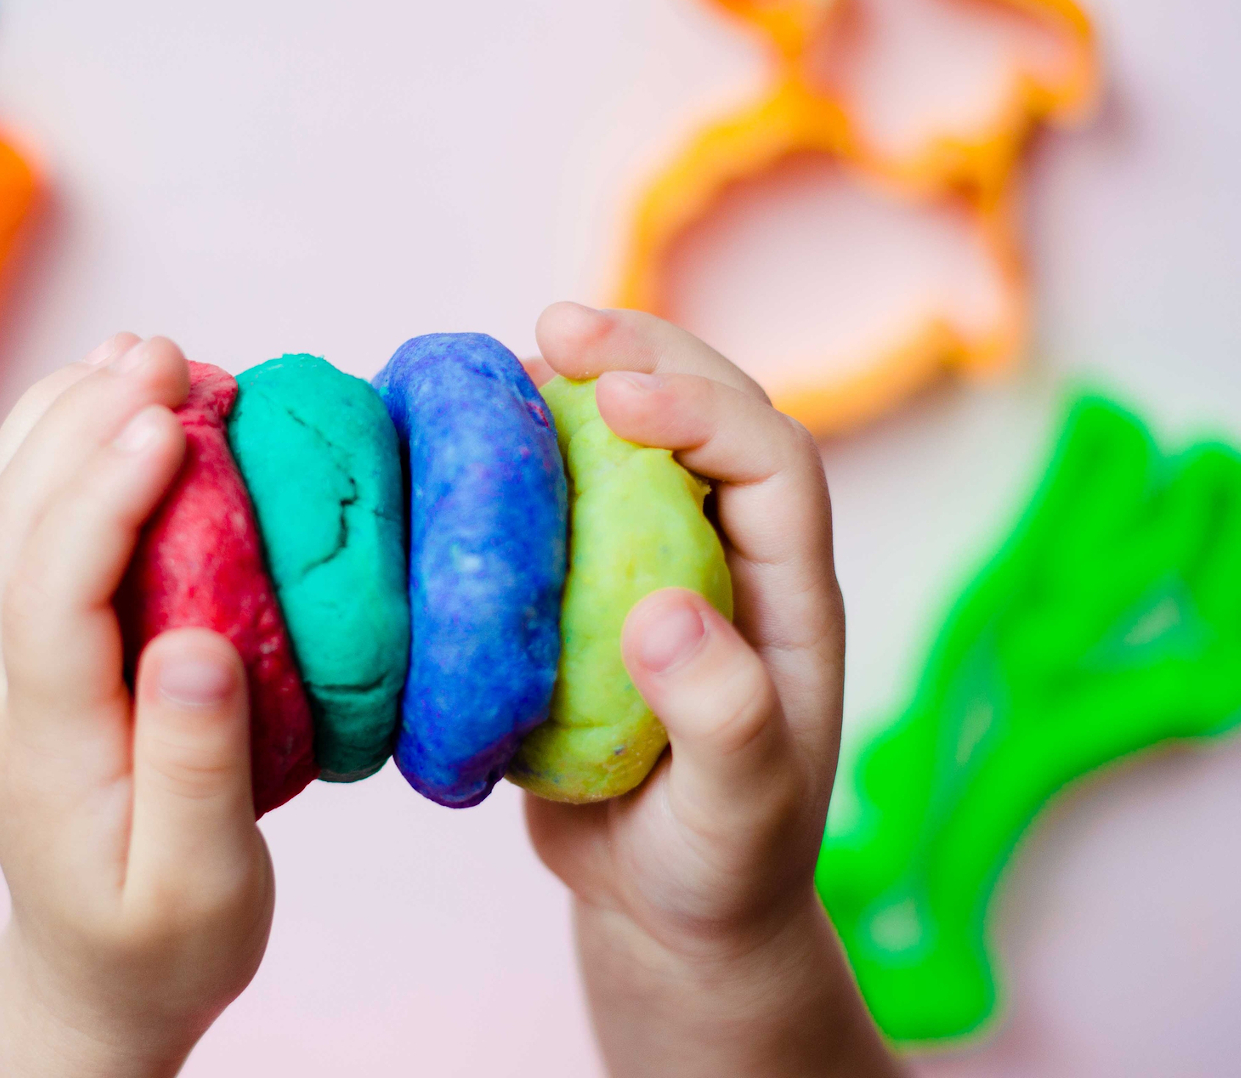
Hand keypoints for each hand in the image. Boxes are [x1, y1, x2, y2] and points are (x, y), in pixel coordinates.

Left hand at [0, 334, 272, 1077]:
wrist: (96, 982)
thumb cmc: (164, 942)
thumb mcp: (201, 887)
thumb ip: (199, 770)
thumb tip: (201, 642)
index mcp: (48, 744)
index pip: (54, 594)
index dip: (105, 497)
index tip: (172, 420)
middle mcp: (6, 690)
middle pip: (14, 528)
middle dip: (83, 424)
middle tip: (167, 351)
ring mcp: (7, 668)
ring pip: (4, 515)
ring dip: (64, 421)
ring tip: (142, 354)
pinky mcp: (33, 656)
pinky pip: (27, 532)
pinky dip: (64, 454)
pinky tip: (114, 413)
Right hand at [522, 304, 899, 1077]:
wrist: (668, 912)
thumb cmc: (721, 868)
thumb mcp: (740, 813)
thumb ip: (725, 719)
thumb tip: (664, 609)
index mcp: (788, 595)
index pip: (769, 462)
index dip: (702, 407)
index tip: (617, 397)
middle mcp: (728, 562)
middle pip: (704, 421)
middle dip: (639, 357)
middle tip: (553, 327)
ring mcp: (656, 574)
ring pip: (623, 453)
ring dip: (566, 398)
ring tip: (492, 368)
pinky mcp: (589, 602)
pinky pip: (555, 512)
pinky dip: (510, 471)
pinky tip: (452, 459)